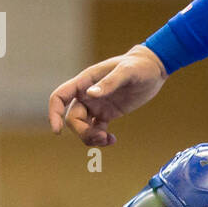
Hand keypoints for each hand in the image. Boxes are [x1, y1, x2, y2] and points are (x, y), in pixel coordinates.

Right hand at [47, 44, 166, 146]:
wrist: (153, 69)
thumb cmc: (139, 65)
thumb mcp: (127, 72)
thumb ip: (109, 82)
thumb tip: (90, 94)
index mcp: (85, 81)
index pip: (60, 97)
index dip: (54, 113)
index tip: (58, 131)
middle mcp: (86, 95)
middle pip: (72, 118)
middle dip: (82, 131)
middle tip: (101, 136)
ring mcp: (96, 105)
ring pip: (83, 127)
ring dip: (90, 137)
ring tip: (107, 139)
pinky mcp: (107, 114)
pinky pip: (96, 130)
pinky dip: (101, 138)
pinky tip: (112, 140)